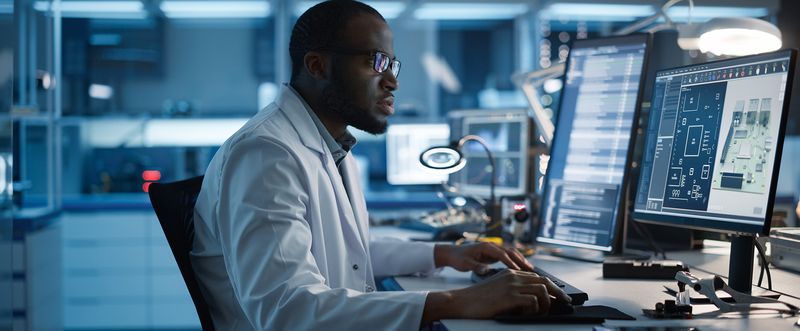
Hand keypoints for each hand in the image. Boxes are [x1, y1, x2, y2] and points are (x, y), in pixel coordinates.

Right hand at [422, 269, 571, 322]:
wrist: (460, 302)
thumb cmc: (477, 299)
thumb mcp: (498, 290)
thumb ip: (513, 290)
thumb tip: (531, 301)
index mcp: (510, 272)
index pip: (538, 276)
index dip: (551, 286)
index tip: (559, 295)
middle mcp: (513, 275)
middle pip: (544, 280)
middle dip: (558, 292)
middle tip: (565, 301)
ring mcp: (511, 285)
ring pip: (542, 290)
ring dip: (547, 303)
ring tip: (544, 312)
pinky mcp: (509, 296)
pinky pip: (533, 302)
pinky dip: (535, 310)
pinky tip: (529, 315)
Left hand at [434, 242, 532, 273]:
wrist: (452, 253)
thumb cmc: (458, 258)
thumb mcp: (464, 264)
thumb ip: (475, 266)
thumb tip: (485, 270)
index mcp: (486, 247)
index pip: (502, 254)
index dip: (511, 263)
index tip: (518, 271)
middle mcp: (492, 246)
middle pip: (510, 251)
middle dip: (520, 260)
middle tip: (530, 270)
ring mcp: (493, 249)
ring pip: (511, 253)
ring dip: (521, 260)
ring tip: (530, 270)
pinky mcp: (493, 254)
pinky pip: (508, 256)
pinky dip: (516, 261)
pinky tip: (522, 268)